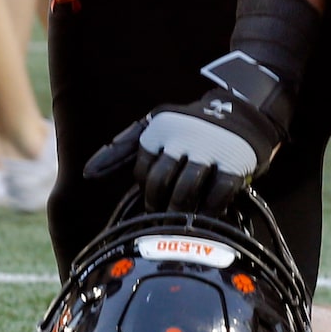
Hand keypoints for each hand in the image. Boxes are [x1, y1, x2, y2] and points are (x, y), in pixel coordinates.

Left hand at [83, 51, 293, 213]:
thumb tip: (86, 173)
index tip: (152, 199)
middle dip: (158, 204)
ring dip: (180, 210)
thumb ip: (121, 148)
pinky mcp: (234, 164)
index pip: (143, 170)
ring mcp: (210, 151)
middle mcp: (183, 138)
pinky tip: (205, 215)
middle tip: (162, 215)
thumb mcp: (155, 126)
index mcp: (160, 129)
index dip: (146, 189)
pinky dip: (208, 211)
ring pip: (185, 190)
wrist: (244, 112)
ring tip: (180, 219)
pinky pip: (216, 196)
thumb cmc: (190, 125)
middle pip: (161, 182)